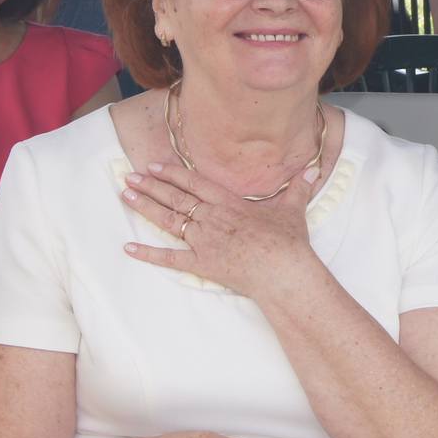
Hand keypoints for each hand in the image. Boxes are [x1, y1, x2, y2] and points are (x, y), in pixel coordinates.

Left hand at [120, 159, 321, 298]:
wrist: (282, 271)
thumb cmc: (288, 241)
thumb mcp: (292, 210)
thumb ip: (298, 188)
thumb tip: (312, 171)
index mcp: (228, 202)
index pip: (193, 182)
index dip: (172, 173)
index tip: (155, 166)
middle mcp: (210, 217)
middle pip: (174, 197)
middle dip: (150, 185)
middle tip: (129, 176)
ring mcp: (203, 241)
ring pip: (167, 220)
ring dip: (144, 207)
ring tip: (125, 195)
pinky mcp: (201, 264)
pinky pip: (169, 258)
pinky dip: (148, 253)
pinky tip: (128, 248)